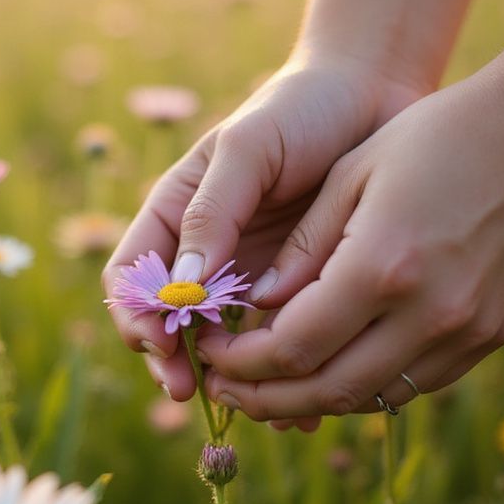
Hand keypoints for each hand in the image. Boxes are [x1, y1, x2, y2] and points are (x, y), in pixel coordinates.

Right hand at [102, 51, 430, 405]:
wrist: (373, 97)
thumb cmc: (300, 109)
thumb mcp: (248, 148)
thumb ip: (212, 212)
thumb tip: (181, 288)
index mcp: (174, 215)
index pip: (130, 277)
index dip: (135, 316)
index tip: (160, 344)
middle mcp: (205, 253)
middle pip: (170, 324)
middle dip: (176, 362)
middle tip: (193, 391)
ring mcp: (251, 275)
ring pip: (226, 346)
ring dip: (234, 381)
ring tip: (258, 406)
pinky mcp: (298, 291)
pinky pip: (281, 343)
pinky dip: (287, 373)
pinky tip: (305, 400)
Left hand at [195, 64, 503, 422]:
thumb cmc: (436, 138)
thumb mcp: (351, 175)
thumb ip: (302, 251)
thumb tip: (259, 307)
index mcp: (381, 266)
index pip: (292, 348)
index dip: (241, 363)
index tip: (212, 353)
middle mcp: (428, 314)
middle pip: (327, 390)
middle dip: (265, 397)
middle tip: (227, 388)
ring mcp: (467, 332)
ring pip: (370, 397)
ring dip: (311, 401)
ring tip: (270, 387)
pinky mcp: (492, 336)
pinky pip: (414, 383)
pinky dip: (363, 385)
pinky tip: (333, 367)